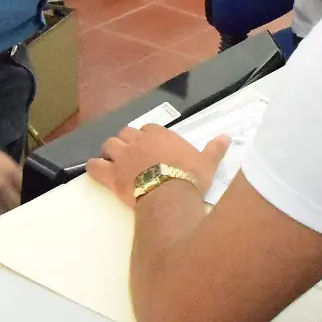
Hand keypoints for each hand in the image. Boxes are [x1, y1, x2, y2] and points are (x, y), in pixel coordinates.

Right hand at [0, 138, 23, 227]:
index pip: (25, 189)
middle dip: (17, 214)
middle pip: (15, 206)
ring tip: (3, 230)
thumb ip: (5, 171)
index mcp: (10, 172)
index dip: (28, 199)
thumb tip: (10, 182)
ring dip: (1, 224)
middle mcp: (1, 187)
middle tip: (20, 222)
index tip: (28, 206)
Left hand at [86, 124, 231, 208]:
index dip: (147, 136)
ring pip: (109, 145)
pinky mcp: (111, 175)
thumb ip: (215, 149)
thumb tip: (227, 137)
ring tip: (113, 161)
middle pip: (125, 133)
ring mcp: (123, 157)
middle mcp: (139, 141)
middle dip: (126, 141)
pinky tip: (95, 169)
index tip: (150, 145)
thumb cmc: (190, 177)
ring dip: (110, 151)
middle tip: (131, 154)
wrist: (171, 194)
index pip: (149, 128)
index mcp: (160, 135)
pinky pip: (95, 166)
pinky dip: (94, 167)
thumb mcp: (207, 162)